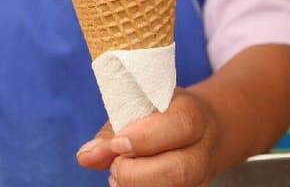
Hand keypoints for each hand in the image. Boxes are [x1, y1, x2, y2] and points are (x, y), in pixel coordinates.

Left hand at [77, 88, 220, 186]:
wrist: (198, 132)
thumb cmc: (159, 117)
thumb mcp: (137, 111)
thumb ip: (111, 132)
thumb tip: (87, 155)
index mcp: (193, 115)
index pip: (180, 125)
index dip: (145, 137)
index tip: (117, 144)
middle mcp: (203, 149)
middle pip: (178, 170)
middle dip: (136, 173)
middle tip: (114, 166)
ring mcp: (202, 177)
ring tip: (118, 175)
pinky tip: (128, 184)